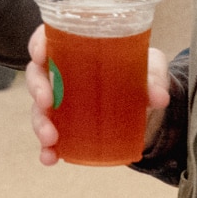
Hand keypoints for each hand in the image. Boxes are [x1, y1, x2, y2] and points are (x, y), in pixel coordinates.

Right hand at [23, 25, 171, 166]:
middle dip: (37, 88)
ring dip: (39, 123)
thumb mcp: (151, 68)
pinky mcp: (67, 126)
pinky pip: (50, 137)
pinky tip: (49, 158)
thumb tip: (159, 97)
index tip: (40, 54)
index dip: (38, 44)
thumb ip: (155, 77)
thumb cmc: (141, 73)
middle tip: (47, 102)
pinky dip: (47, 149)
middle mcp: (62, 74)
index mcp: (76, 49)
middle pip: (37, 75)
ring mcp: (61, 102)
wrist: (146, 104)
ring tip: (50, 138)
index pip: (47, 39)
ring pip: (39, 109)